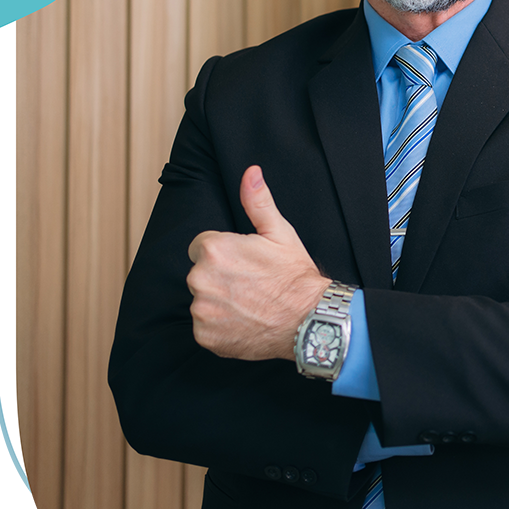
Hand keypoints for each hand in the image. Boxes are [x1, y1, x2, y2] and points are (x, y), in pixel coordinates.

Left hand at [186, 166, 328, 359]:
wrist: (308, 319)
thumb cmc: (294, 276)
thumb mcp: (279, 232)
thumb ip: (257, 201)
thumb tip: (250, 173)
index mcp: (213, 249)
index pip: (202, 246)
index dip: (225, 254)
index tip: (245, 264)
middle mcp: (200, 279)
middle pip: (200, 273)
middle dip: (219, 277)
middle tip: (250, 284)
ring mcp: (202, 310)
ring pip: (202, 300)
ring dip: (219, 302)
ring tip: (249, 304)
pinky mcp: (206, 335)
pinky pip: (205, 327)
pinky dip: (220, 326)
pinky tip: (244, 321)